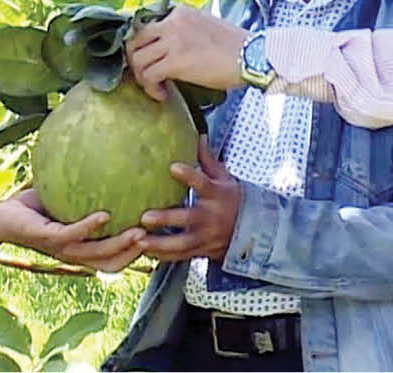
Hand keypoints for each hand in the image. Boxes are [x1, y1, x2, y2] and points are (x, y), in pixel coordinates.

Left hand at [0, 190, 146, 272]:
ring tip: (139, 231)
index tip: (156, 239)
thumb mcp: (66, 199)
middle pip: (111, 263)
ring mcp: (61, 247)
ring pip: (96, 253)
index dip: (135, 256)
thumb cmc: (32, 208)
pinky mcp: (48, 237)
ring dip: (119, 244)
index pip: (113, 261)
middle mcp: (73, 253)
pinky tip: (104, 214)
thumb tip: (107, 163)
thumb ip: (86, 190)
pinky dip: (89, 226)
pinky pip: (73, 233)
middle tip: (155, 238)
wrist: (0, 217)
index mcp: (80, 248)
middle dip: (135, 254)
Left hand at [125, 4, 248, 98]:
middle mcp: (172, 22)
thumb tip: (168, 48)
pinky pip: (149, 75)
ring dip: (141, 77)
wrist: (251, 56)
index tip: (150, 60)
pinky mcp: (176, 61)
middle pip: (135, 40)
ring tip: (155, 87)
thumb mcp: (204, 27)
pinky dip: (151, 88)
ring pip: (137, 58)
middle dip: (135, 60)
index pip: (147, 26)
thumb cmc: (234, 47)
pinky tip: (162, 94)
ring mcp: (172, 41)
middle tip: (144, 75)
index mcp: (179, 12)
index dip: (144, 46)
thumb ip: (183, 31)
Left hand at [138, 137, 240, 262]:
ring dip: (160, 244)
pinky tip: (145, 253)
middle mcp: (211, 217)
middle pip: (188, 218)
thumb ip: (208, 160)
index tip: (172, 167)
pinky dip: (164, 257)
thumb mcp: (225, 178)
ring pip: (182, 243)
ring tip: (139, 240)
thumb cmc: (233, 200)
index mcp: (217, 194)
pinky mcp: (201, 250)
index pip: (203, 183)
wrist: (253, 232)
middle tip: (145, 217)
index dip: (189, 176)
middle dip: (167, 219)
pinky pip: (181, 256)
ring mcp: (206, 237)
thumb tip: (198, 134)